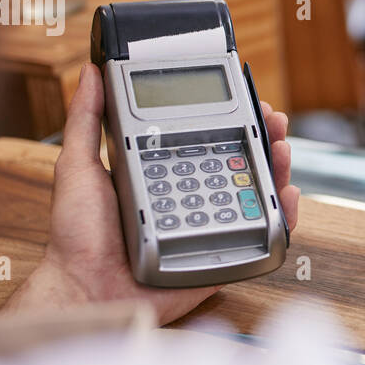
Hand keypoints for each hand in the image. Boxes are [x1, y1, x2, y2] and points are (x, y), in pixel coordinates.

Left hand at [3, 63, 300, 323]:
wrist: (86, 290)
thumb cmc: (77, 237)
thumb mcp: (77, 166)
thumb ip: (85, 120)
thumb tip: (89, 74)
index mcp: (162, 173)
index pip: (207, 138)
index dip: (232, 119)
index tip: (248, 100)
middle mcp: (189, 196)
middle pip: (239, 161)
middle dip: (263, 138)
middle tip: (274, 122)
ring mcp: (208, 226)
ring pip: (255, 194)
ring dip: (277, 169)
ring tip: (282, 151)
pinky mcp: (221, 257)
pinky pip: (259, 238)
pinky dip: (282, 219)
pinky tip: (286, 198)